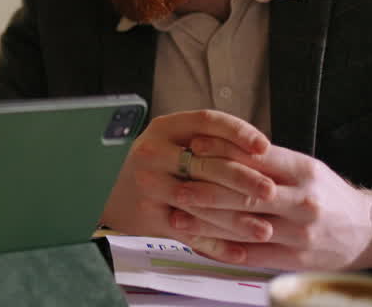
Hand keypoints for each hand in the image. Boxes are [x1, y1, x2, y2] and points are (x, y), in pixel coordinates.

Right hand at [101, 110, 273, 235]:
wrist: (101, 185)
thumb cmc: (150, 161)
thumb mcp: (169, 139)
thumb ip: (205, 141)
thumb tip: (262, 151)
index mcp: (164, 128)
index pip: (206, 121)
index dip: (238, 132)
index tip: (264, 146)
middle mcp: (154, 153)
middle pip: (205, 163)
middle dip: (243, 179)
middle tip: (271, 191)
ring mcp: (150, 185)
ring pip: (200, 203)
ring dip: (236, 219)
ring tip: (265, 228)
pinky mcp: (149, 216)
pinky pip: (189, 233)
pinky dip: (217, 245)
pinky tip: (240, 251)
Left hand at [167, 140, 371, 270]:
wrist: (365, 231)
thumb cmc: (325, 194)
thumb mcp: (304, 167)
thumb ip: (266, 159)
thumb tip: (214, 143)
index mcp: (305, 171)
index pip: (257, 157)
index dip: (222, 150)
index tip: (193, 145)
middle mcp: (303, 202)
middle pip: (246, 192)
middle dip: (206, 187)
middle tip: (176, 182)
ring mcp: (299, 234)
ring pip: (244, 225)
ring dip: (206, 221)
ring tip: (176, 214)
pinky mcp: (294, 260)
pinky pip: (250, 254)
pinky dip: (221, 248)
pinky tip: (196, 242)